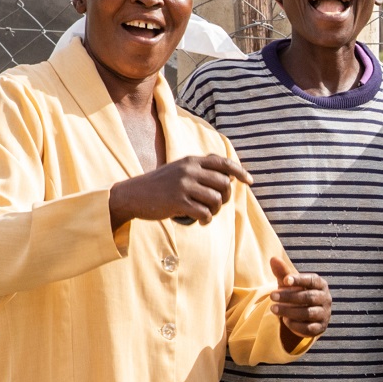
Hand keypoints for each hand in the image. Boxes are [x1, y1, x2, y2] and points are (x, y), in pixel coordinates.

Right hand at [110, 153, 249, 226]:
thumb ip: (201, 169)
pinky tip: (200, 221)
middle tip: (216, 206)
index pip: (224, 163)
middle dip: (225, 198)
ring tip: (206, 214)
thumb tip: (230, 177)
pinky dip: (206, 220)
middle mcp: (189, 170)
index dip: (240, 172)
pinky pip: (204, 213)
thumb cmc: (160, 185)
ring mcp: (183, 185)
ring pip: (216, 200)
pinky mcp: (178, 202)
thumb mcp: (179, 169)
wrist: (133, 195)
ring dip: (215, 211)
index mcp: (191, 160)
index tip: (250, 182)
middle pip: (224, 184)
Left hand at [269, 255, 328, 344]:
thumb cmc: (297, 294)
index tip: (285, 280)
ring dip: (289, 311)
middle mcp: (326, 298)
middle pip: (308, 297)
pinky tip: (285, 321)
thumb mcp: (289, 284)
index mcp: (320, 284)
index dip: (299, 280)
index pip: (311, 280)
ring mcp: (324, 314)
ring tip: (273, 309)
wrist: (305, 316)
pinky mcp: (320, 327)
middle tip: (271, 296)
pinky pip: (309, 328)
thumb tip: (273, 258)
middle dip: (288, 297)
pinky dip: (296, 325)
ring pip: (308, 313)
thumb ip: (283, 272)